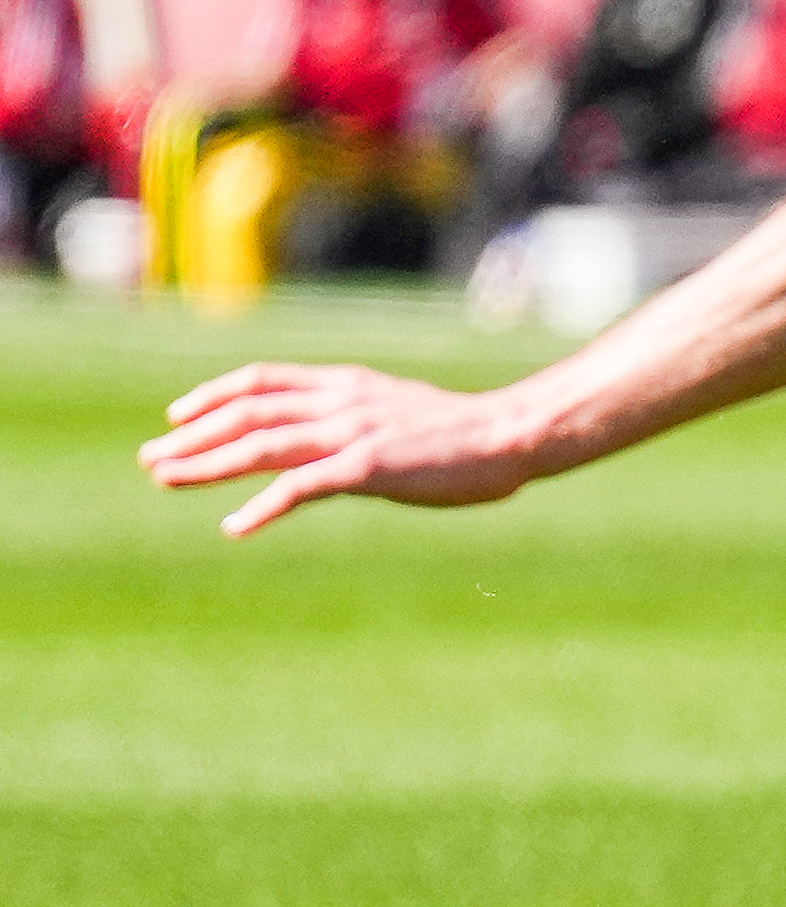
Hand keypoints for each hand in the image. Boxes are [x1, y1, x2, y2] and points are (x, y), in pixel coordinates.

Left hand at [139, 363, 543, 535]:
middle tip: (152, 458)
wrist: (512, 434)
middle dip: (193, 435)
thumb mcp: (401, 411)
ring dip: (206, 464)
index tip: (178, 413)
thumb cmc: (467, 433)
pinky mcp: (367, 467)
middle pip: (248, 412)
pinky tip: (235, 526)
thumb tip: (335, 442)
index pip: (264, 381)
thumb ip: (360, 418)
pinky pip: (299, 487)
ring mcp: (351, 433)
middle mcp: (340, 402)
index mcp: (348, 384)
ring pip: (260, 444)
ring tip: (167, 480)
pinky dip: (262, 506)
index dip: (215, 395)